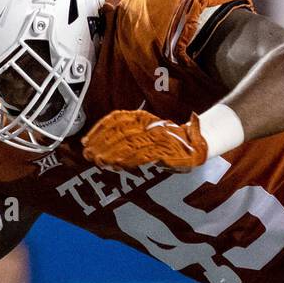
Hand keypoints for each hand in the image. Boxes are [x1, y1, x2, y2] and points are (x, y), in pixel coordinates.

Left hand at [81, 109, 206, 170]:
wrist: (198, 143)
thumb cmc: (170, 142)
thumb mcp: (148, 134)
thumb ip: (129, 138)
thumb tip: (103, 150)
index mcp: (143, 118)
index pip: (116, 119)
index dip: (98, 130)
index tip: (85, 141)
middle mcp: (149, 124)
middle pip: (119, 131)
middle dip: (100, 143)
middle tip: (87, 154)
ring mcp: (157, 136)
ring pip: (128, 142)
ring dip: (110, 152)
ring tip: (97, 160)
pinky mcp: (165, 150)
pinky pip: (143, 154)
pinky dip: (128, 159)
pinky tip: (116, 164)